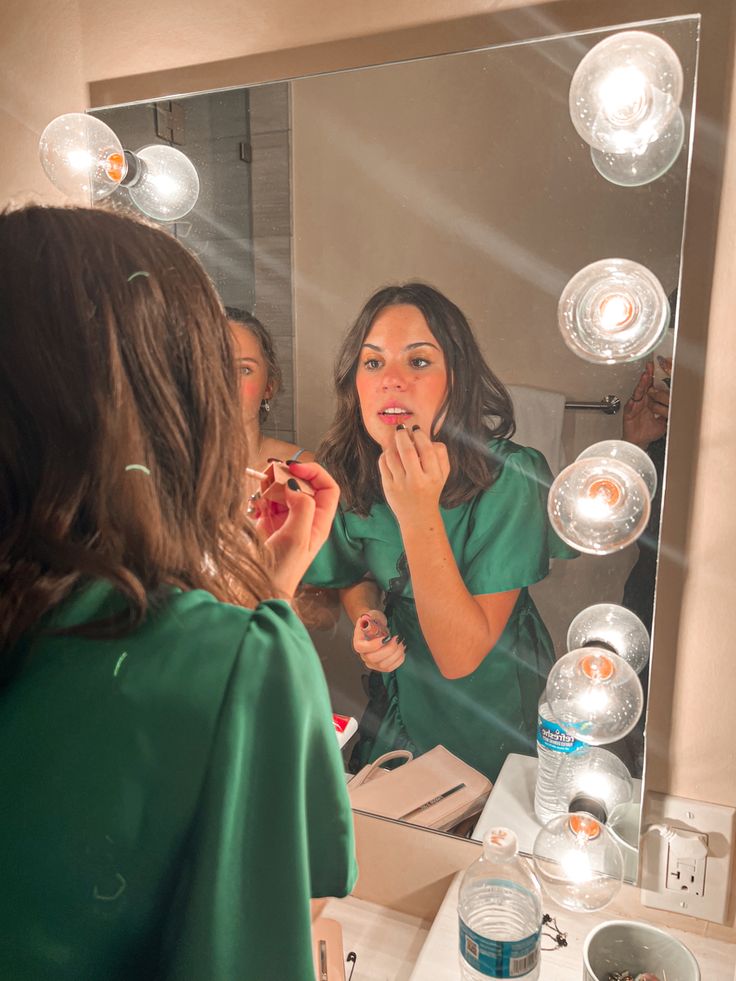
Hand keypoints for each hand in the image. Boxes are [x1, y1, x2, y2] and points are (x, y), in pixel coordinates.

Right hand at [251, 461, 339, 598]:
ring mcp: (285, 520)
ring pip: (283, 490)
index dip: (314, 472)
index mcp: (319, 522)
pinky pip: (266, 500)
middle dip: (288, 475)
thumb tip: (296, 485)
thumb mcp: (297, 539)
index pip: (328, 488)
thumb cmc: (281, 572)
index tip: (294, 467)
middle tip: (270, 473)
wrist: (256, 591)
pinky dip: (260, 496)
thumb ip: (301, 508)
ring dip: (271, 483)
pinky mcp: (267, 523)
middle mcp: (304, 519)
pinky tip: (255, 505)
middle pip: (303, 484)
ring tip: (261, 486)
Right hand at [352, 608, 405, 670]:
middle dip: (388, 649)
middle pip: (373, 658)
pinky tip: (402, 650)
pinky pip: (390, 668)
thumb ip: (367, 618)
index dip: (373, 645)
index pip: (361, 648)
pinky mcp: (382, 667)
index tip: (384, 637)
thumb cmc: (374, 622)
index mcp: (358, 642)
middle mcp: (364, 655)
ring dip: (396, 654)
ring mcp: (372, 663)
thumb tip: (365, 620)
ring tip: (401, 643)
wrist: (378, 627)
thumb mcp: (370, 616)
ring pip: (383, 665)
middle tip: (396, 639)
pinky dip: (399, 660)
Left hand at [378, 425, 449, 526]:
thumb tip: (423, 436)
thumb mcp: (443, 474)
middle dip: (402, 435)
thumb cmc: (431, 489)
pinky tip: (390, 454)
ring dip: (393, 444)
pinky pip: (383, 464)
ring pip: (392, 456)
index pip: (427, 449)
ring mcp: (401, 485)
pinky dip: (385, 454)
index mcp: (433, 476)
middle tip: (401, 429)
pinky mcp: (388, 487)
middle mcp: (417, 481)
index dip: (420, 435)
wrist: (418, 517)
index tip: (415, 430)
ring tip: (396, 442)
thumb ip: (440, 453)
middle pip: (407, 451)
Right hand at [622, 361, 668, 449]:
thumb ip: (670, 411)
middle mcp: (642, 402)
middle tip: (649, 368)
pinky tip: (633, 402)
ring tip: (643, 379)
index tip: (657, 367)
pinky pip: (630, 409)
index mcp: (650, 401)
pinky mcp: (628, 415)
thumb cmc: (649, 431)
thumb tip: (681, 406)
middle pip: (644, 386)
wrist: (639, 442)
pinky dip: (631, 405)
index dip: (654, 377)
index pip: (652, 386)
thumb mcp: (664, 420)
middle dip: (646, 377)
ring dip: (640, 386)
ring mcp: (635, 407)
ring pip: (637, 394)